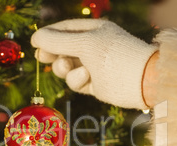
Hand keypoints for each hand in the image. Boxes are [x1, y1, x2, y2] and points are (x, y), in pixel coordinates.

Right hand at [31, 19, 157, 108]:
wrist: (142, 81)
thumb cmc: (115, 56)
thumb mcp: (84, 44)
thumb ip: (58, 41)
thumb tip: (35, 38)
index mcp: (92, 30)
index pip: (64, 29)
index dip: (48, 35)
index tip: (34, 43)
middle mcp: (91, 47)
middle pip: (61, 49)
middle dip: (53, 53)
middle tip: (42, 57)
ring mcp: (92, 66)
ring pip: (65, 68)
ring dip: (65, 68)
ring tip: (71, 67)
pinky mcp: (93, 84)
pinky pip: (75, 81)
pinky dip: (77, 80)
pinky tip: (87, 78)